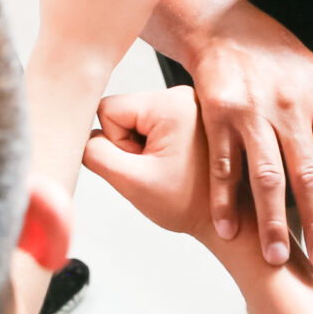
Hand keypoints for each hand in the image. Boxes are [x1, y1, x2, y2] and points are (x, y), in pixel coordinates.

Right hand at [84, 86, 212, 238]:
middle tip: (156, 170)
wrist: (231, 218)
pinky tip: (176, 164)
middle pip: (125, 113)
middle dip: (130, 145)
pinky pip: (157, 125)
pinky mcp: (195, 115)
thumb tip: (81, 137)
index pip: (109, 109)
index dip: (115, 143)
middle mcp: (183, 95)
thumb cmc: (191, 204)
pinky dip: (159, 147)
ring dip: (144, 147)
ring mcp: (191, 104)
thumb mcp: (133, 182)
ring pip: (139, 120)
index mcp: (171, 103)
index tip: (140, 164)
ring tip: (169, 169)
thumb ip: (96, 155)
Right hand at [186, 4, 312, 266]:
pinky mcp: (218, 116)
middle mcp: (288, 108)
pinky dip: (225, 201)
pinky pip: (224, 166)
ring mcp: (252, 113)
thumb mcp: (311, 74)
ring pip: (266, 177)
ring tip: (273, 254)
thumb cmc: (272, 52)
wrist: (224, 25)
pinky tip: (229, 228)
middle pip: (307, 174)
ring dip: (271, 221)